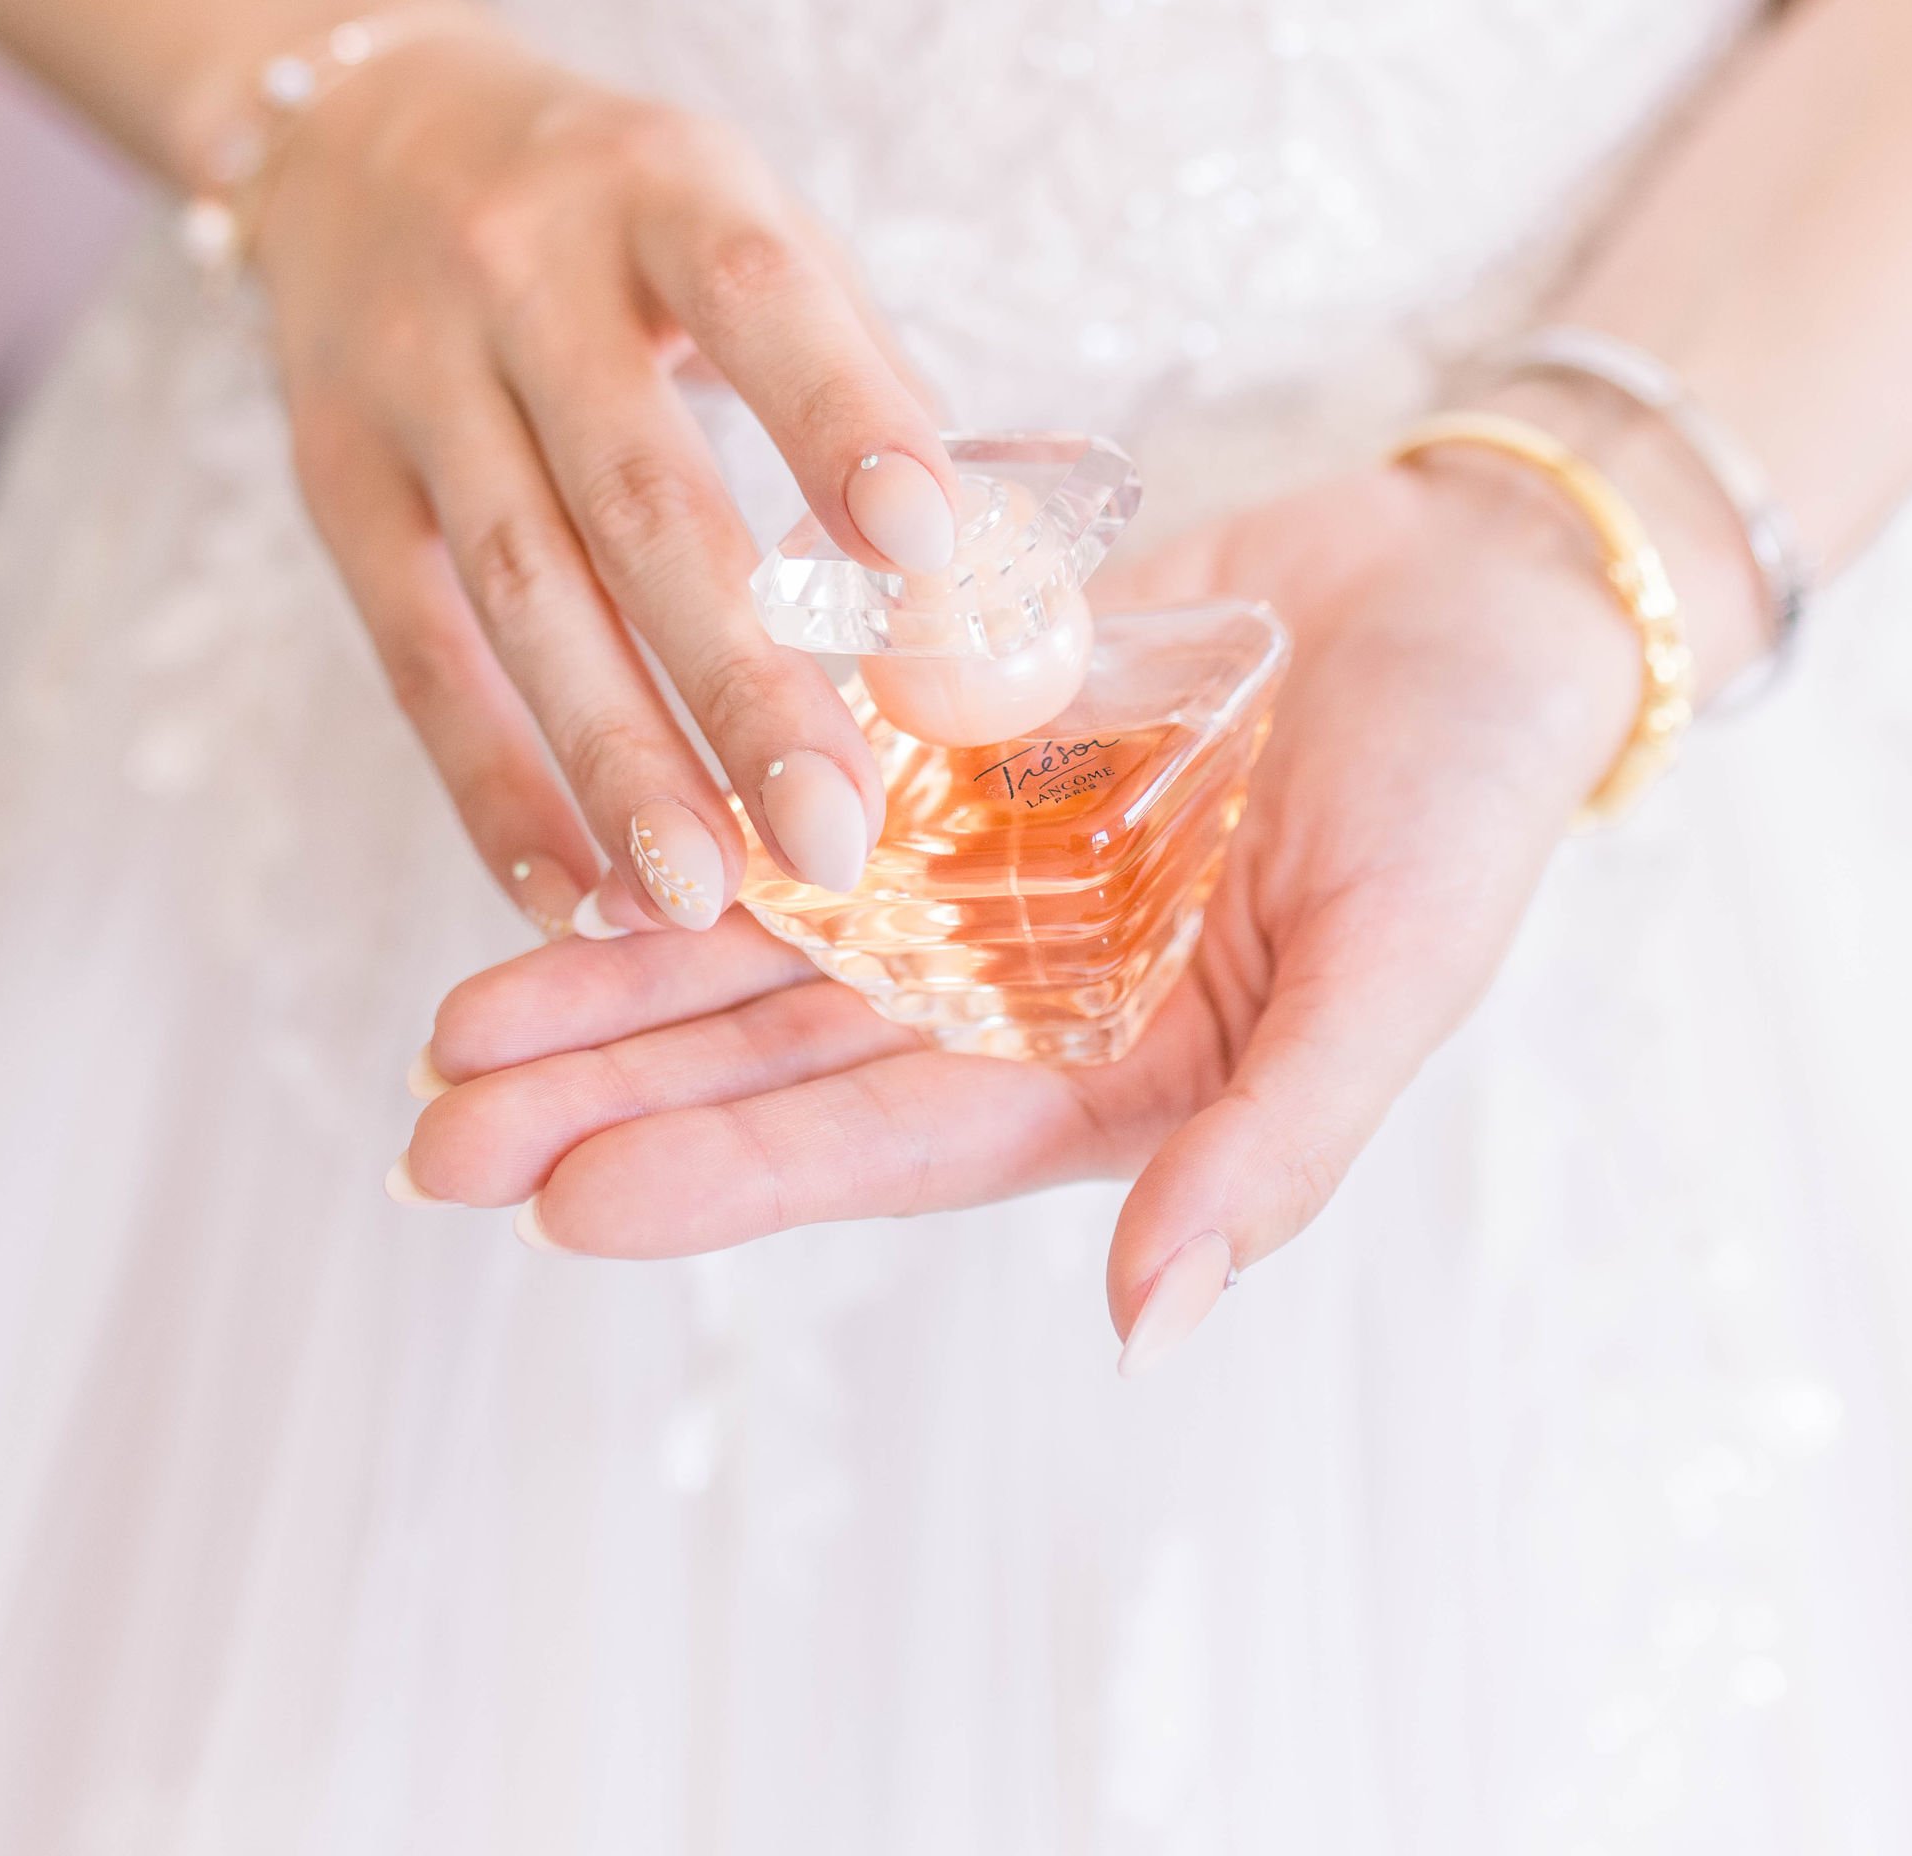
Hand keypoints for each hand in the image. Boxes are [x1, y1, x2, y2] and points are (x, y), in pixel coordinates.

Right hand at [241, 14, 959, 932]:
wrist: (360, 135)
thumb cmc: (618, 211)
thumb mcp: (743, 220)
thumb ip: (869, 378)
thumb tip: (1007, 583)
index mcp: (662, 183)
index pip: (758, 299)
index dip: (845, 422)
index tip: (934, 560)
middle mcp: (523, 268)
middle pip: (636, 492)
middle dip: (740, 678)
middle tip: (838, 834)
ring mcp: (410, 371)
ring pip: (519, 591)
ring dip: (616, 760)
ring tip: (707, 897)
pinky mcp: (333, 471)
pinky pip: (412, 649)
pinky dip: (490, 784)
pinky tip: (574, 890)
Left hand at [393, 444, 1705, 1359]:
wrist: (1479, 590)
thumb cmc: (1472, 800)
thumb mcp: (1394, 974)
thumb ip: (1271, 1143)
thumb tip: (1151, 1322)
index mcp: (1105, 1070)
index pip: (879, 1141)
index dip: (726, 1173)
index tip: (566, 1203)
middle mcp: (1012, 978)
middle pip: (779, 1050)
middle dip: (612, 1090)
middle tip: (432, 1137)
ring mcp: (976, 852)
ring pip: (763, 926)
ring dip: (619, 966)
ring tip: (453, 1023)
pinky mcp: (959, 722)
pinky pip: (805, 762)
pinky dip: (700, 789)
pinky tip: (576, 814)